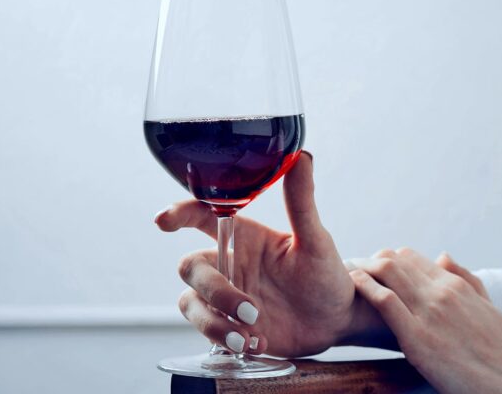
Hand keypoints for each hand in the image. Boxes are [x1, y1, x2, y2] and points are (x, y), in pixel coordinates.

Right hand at [154, 153, 381, 356]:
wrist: (337, 320)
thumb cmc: (327, 274)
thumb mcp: (316, 240)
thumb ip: (302, 202)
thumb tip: (301, 156)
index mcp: (244, 236)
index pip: (202, 216)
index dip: (178, 213)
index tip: (164, 220)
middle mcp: (229, 264)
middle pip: (190, 268)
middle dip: (213, 290)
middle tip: (249, 309)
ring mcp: (226, 297)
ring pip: (190, 304)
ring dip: (213, 322)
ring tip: (247, 337)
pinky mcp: (229, 327)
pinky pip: (207, 333)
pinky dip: (225, 341)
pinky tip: (256, 345)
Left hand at [348, 248, 501, 393]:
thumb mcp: (490, 309)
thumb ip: (468, 281)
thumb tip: (443, 256)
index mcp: (456, 286)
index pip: (413, 258)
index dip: (390, 261)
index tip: (374, 269)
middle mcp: (441, 292)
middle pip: (396, 260)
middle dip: (373, 261)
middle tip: (356, 269)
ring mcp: (428, 312)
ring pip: (388, 272)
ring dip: (365, 268)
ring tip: (350, 272)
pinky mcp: (416, 337)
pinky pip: (385, 301)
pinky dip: (366, 287)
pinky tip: (353, 282)